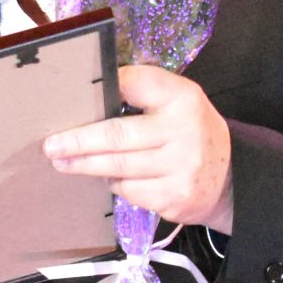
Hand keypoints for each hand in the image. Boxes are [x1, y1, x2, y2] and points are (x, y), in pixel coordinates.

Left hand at [43, 64, 234, 231]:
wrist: (230, 178)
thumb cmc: (191, 131)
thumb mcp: (178, 100)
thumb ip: (143, 91)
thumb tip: (92, 91)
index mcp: (182, 98)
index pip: (134, 84)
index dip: (105, 88)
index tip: (72, 95)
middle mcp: (183, 131)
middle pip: (116, 136)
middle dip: (78, 142)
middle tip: (51, 146)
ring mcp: (179, 168)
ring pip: (118, 168)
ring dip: (85, 166)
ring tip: (62, 162)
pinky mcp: (173, 198)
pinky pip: (129, 191)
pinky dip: (114, 183)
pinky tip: (108, 178)